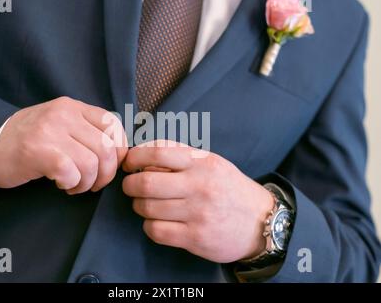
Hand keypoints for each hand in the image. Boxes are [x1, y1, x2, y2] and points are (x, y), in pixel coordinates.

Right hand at [0, 97, 127, 193]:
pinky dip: (72, 184)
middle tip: (94, 183)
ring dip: (88, 182)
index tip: (112, 165)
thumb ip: (87, 131)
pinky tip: (62, 184)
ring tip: (75, 185)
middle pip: (107, 148)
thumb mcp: (61, 124)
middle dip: (107, 174)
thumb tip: (118, 153)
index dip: (120, 149)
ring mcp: (50, 131)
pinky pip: (71, 172)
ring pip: (92, 163)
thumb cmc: (29, 139)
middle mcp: (64, 114)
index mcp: (73, 107)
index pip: (113, 124)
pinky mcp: (37, 151)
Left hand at [122, 140, 273, 262]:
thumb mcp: (211, 163)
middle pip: (146, 183)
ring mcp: (198, 214)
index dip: (135, 157)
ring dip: (138, 206)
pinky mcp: (195, 238)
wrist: (261, 221)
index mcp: (203, 163)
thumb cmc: (229, 188)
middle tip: (131, 186)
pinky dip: (149, 226)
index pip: (158, 152)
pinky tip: (156, 222)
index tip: (129, 163)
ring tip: (145, 204)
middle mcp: (200, 186)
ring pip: (147, 208)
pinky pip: (156, 231)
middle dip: (130, 185)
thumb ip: (180, 156)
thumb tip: (142, 154)